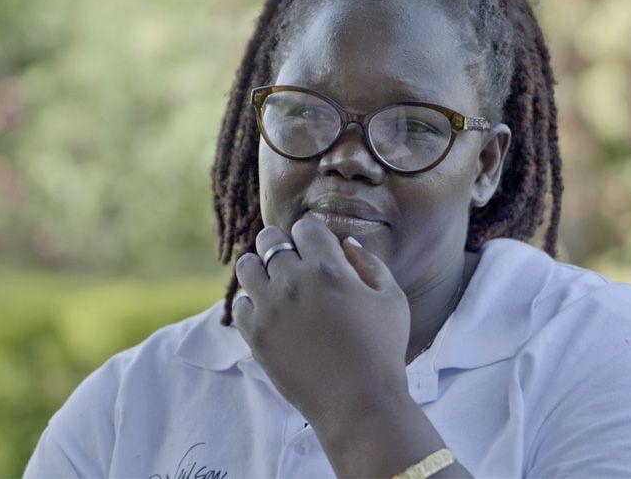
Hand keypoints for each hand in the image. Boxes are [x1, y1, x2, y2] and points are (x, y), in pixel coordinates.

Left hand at [232, 217, 411, 428]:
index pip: (304, 227)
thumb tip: (346, 243)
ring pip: (246, 266)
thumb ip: (370, 264)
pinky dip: (251, 304)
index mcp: (329, 268)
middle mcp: (294, 282)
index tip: (316, 250)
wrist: (360, 404)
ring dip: (260, 268)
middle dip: (281, 245)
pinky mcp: (256, 335)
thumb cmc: (383, 350)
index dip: (311, 235)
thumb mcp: (391, 300)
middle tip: (292, 262)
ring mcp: (271, 309)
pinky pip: (239, 304)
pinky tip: (270, 313)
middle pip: (269, 239)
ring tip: (274, 283)